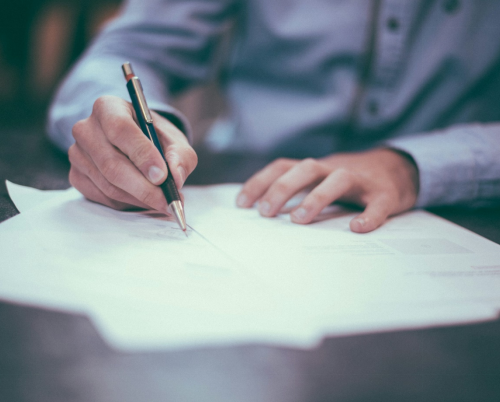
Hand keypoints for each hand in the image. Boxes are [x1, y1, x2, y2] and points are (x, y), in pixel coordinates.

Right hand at [68, 95, 196, 211]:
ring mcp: (77, 154)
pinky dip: (127, 203)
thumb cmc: (155, 138)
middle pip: (112, 164)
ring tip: (162, 202)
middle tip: (167, 201)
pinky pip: (103, 197)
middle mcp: (86, 129)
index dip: (142, 155)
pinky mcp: (76, 176)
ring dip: (139, 198)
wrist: (137, 144)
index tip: (162, 176)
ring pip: (109, 185)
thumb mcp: (174, 140)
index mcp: (108, 108)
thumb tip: (176, 177)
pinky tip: (144, 200)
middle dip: (144, 188)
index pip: (120, 129)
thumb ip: (180, 156)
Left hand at [236, 149, 418, 232]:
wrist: (398, 169)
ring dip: (316, 197)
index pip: (283, 167)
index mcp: (316, 168)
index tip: (241, 204)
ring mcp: (361, 180)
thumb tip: (262, 213)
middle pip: (306, 169)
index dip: (260, 182)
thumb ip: (297, 190)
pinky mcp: (385, 194)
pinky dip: (369, 215)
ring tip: (299, 220)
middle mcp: (334, 169)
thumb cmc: (349, 181)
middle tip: (265, 213)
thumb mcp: (320, 180)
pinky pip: (377, 204)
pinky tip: (358, 228)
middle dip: (282, 188)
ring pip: (338, 180)